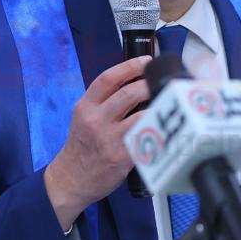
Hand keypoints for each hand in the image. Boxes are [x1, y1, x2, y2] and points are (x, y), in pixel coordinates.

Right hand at [45, 55, 151, 228]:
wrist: (70, 179)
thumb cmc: (82, 146)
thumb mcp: (84, 117)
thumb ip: (104, 102)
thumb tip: (135, 84)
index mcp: (86, 106)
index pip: (108, 79)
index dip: (129, 66)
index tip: (146, 60)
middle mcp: (95, 120)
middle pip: (128, 93)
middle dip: (149, 84)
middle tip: (162, 82)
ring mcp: (108, 139)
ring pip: (141, 115)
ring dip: (159, 107)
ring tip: (170, 102)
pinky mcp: (121, 157)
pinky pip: (145, 138)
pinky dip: (158, 130)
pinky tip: (168, 126)